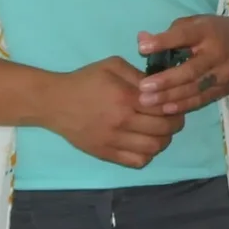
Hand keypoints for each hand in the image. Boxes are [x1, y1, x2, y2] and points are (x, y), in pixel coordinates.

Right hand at [41, 58, 180, 167]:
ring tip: (159, 132)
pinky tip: (144, 144)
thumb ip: (139, 75)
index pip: (163, 107)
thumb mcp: (112, 66)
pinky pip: (138, 161)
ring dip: (163, 140)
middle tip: (171, 118)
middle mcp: (121, 121)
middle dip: (174, 124)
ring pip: (154, 148)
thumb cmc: (84, 81)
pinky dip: (147, 155)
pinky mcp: (106, 154)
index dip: (174, 106)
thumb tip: (162, 86)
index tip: (174, 104)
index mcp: (124, 97)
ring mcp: (113, 140)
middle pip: (163, 129)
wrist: (54, 102)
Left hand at [136, 14, 228, 117]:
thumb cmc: (212, 32)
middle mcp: (216, 54)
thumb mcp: (193, 24)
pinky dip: (183, 105)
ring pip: (195, 88)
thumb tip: (142, 42)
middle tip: (143, 87)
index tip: (142, 49)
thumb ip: (168, 34)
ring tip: (148, 101)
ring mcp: (222, 74)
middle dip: (166, 80)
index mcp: (206, 32)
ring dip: (170, 96)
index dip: (163, 42)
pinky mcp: (224, 89)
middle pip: (190, 69)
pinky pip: (202, 99)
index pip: (184, 35)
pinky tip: (166, 108)